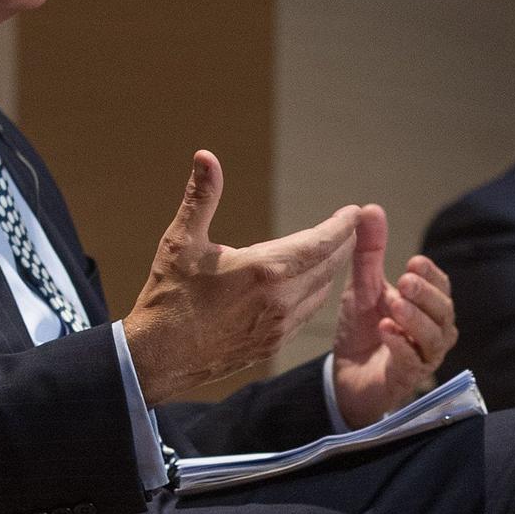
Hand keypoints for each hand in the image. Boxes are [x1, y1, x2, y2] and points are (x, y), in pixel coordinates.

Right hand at [124, 152, 359, 403]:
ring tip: (333, 250)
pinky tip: (310, 283)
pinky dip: (315, 293)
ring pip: (321, 291)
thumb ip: (201, 197)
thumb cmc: (168, 297)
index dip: (342, 226)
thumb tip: (206, 155)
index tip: (354, 212)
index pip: (321, 243)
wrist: (159, 358)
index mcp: (264, 269)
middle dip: (342, 243)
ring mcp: (280, 326)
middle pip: (329, 266)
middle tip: (349, 226)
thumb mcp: (182, 242)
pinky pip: (307, 313)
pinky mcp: (274, 345)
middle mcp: (281, 299)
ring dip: (331, 269)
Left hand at [330, 206, 457, 428]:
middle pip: (444, 312)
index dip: (431, 275)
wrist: (345, 376)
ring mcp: (424, 358)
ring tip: (393, 306)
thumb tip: (370, 208)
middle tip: (404, 282)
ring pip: (433, 337)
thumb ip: (369, 252)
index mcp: (429, 308)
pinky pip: (413, 362)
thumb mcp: (362, 287)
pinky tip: (386, 330)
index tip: (413, 262)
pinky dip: (401, 345)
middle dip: (425, 295)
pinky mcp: (407, 379)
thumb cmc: (362, 331)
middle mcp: (435, 333)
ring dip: (414, 319)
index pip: (441, 287)